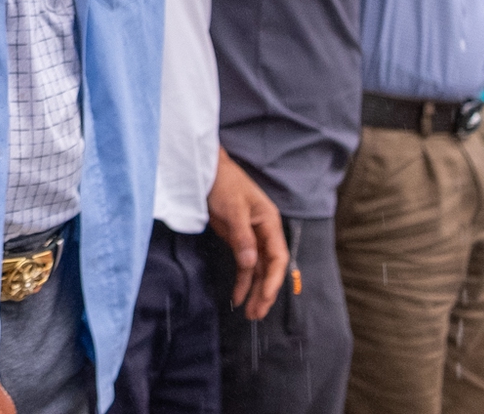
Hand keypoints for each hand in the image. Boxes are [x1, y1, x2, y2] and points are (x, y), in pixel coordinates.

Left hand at [206, 148, 288, 320]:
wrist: (206, 170)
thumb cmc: (223, 183)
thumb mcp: (233, 208)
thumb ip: (242, 236)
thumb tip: (250, 264)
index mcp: (269, 222)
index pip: (277, 257)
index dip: (273, 279)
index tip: (265, 296)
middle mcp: (264, 232)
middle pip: (269, 268)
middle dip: (264, 291)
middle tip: (256, 314)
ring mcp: (251, 237)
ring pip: (257, 270)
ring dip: (253, 291)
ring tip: (249, 313)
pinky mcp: (238, 240)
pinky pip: (243, 265)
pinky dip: (241, 281)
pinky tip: (237, 297)